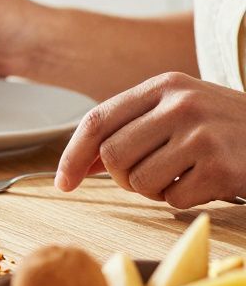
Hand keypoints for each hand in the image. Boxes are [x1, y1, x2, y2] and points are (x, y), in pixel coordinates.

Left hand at [56, 72, 245, 207]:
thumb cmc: (223, 127)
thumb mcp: (178, 111)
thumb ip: (129, 129)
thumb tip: (78, 164)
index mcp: (163, 86)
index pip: (97, 120)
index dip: (73, 154)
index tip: (64, 181)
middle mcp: (181, 105)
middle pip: (112, 156)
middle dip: (121, 176)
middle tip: (146, 175)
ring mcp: (202, 135)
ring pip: (139, 181)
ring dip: (154, 189)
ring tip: (181, 174)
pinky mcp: (221, 167)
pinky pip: (173, 199)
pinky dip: (183, 199)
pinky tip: (205, 182)